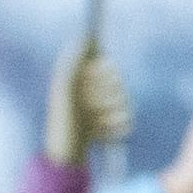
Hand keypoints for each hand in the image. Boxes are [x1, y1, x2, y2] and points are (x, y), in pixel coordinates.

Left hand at [46, 39, 132, 172]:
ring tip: (95, 124)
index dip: (101, 77)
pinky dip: (117, 128)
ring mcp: (108, 109)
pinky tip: (102, 134)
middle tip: (89, 108)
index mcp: (85, 80)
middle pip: (120, 84)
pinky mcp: (116, 126)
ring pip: (127, 102)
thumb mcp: (65, 88)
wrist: (64, 155)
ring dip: (111, 113)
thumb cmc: (62, 121)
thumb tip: (85, 38)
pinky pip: (130, 120)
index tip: (86, 85)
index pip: (108, 67)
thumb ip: (74, 62)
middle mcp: (98, 92)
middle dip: (107, 96)